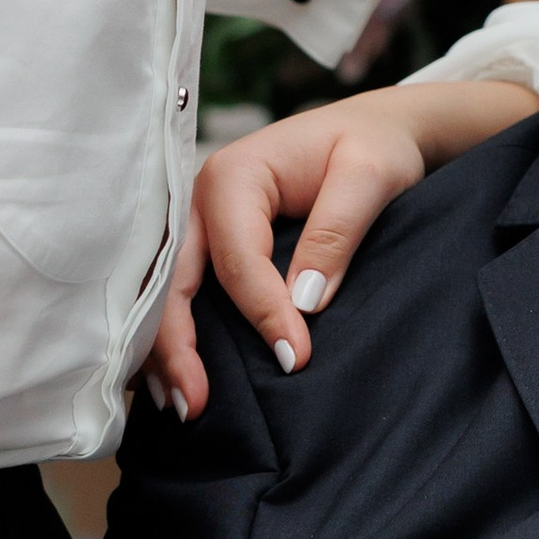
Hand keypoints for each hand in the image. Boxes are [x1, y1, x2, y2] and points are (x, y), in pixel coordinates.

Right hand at [149, 77, 537, 407]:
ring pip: (166, 293)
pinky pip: (180, 294)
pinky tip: (175, 381)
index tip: (297, 359)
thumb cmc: (372, 146)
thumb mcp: (370, 176)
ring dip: (166, 350)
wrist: (371, 133)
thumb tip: (304, 301)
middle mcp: (201, 198)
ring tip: (181, 406)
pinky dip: (175, 337)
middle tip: (197, 405)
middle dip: (178, 345)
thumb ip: (336, 232)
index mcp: (236, 174)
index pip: (237, 257)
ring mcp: (198, 224)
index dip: (262, 313)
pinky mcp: (208, 246)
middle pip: (176, 280)